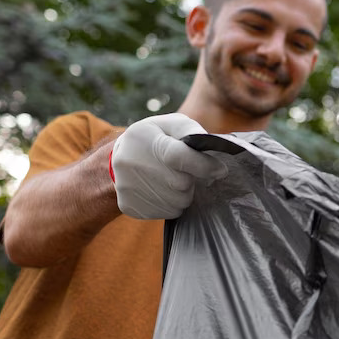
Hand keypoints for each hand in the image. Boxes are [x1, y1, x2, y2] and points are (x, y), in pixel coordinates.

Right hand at [111, 113, 227, 218]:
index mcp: (145, 139)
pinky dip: (172, 204)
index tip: (220, 170)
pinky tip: (162, 190)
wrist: (118, 158)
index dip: (204, 165)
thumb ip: (191, 132)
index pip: (179, 157)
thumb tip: (213, 154)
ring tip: (171, 179)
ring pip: (178, 202)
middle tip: (182, 171)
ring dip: (182, 193)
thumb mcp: (170, 124)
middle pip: (181, 184)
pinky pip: (167, 213)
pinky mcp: (129, 207)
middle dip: (190, 179)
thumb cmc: (154, 138)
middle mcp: (132, 164)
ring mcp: (128, 188)